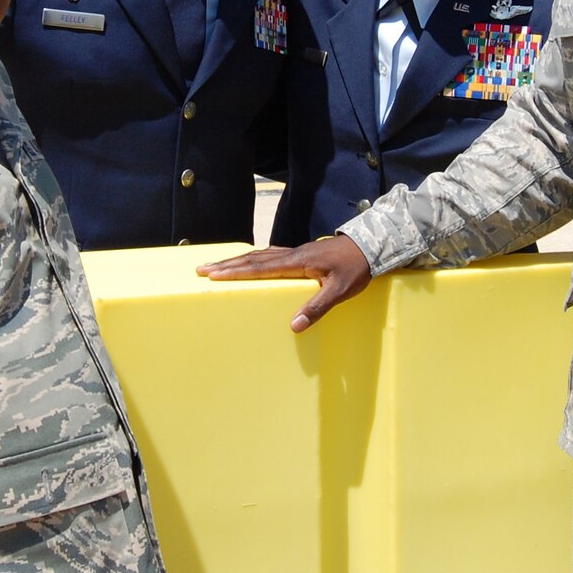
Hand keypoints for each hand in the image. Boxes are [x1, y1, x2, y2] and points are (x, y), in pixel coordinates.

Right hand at [196, 235, 373, 331]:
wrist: (371, 246)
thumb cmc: (356, 268)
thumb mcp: (340, 291)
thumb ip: (317, 308)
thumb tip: (294, 326)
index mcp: (297, 262)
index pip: (260, 268)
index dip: (236, 272)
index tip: (214, 275)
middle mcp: (292, 254)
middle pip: (253, 259)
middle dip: (227, 265)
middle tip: (202, 269)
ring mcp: (295, 252)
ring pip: (259, 256)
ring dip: (237, 261)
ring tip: (217, 266)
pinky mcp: (301, 254)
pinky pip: (270, 256)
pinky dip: (254, 260)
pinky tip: (249, 263)